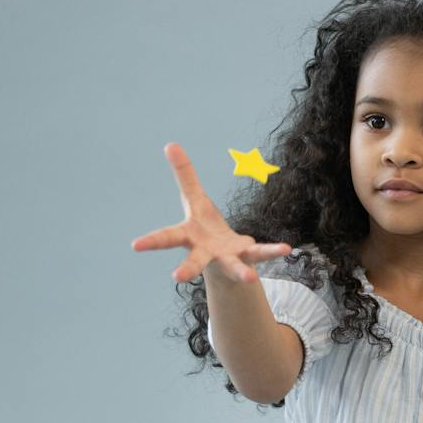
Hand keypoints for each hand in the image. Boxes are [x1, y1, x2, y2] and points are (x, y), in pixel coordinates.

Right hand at [131, 142, 290, 283]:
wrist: (223, 258)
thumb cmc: (204, 228)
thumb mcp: (194, 199)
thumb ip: (184, 174)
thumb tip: (170, 144)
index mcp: (189, 235)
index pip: (167, 238)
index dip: (151, 241)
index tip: (134, 246)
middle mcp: (206, 252)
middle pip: (195, 260)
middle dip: (187, 268)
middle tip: (177, 277)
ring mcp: (227, 257)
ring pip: (233, 265)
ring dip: (241, 271)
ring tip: (250, 278)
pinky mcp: (247, 257)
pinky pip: (261, 253)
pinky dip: (273, 251)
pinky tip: (287, 249)